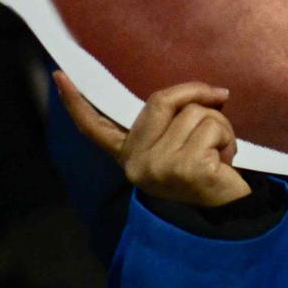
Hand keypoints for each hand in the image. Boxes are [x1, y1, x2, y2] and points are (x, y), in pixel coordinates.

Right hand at [55, 72, 251, 207]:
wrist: (225, 211)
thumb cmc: (205, 169)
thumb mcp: (180, 141)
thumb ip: (178, 118)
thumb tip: (214, 93)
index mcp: (129, 154)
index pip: (96, 127)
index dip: (76, 102)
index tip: (58, 75)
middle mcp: (136, 162)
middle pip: (161, 100)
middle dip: (196, 94)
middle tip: (219, 102)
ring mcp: (158, 166)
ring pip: (196, 113)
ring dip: (220, 126)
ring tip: (219, 151)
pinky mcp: (186, 168)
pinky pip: (213, 128)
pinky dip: (228, 138)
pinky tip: (225, 161)